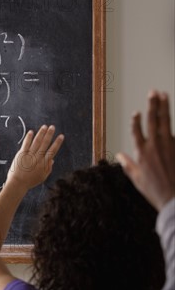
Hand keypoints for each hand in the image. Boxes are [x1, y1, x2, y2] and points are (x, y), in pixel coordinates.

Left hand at [7, 125, 63, 189]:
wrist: (18, 183)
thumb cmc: (30, 181)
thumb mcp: (42, 176)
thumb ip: (48, 168)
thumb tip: (52, 159)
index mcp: (44, 163)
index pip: (53, 151)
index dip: (57, 143)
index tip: (61, 136)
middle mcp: (38, 158)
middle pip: (45, 144)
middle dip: (49, 134)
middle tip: (52, 127)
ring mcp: (29, 155)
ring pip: (36, 142)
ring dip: (41, 134)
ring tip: (44, 127)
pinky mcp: (21, 154)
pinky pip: (26, 144)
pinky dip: (29, 138)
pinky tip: (31, 132)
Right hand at [116, 91, 174, 209]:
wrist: (174, 197)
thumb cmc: (154, 190)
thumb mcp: (137, 179)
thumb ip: (128, 164)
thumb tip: (120, 155)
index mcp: (142, 153)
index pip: (136, 132)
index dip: (135, 121)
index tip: (136, 112)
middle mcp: (155, 146)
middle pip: (153, 120)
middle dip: (152, 105)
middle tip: (153, 92)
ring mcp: (169, 145)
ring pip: (166, 121)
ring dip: (164, 107)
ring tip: (164, 95)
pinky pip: (174, 131)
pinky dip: (171, 121)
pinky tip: (170, 113)